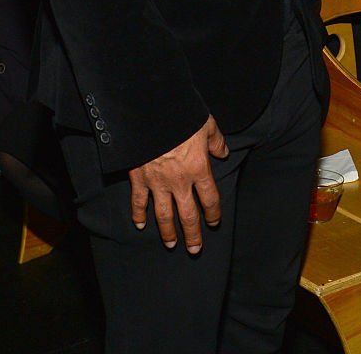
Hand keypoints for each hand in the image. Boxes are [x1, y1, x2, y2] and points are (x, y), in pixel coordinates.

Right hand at [128, 115, 228, 253]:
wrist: (150, 112)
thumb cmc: (181, 117)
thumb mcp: (206, 124)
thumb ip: (216, 141)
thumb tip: (223, 152)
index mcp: (199, 168)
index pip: (210, 198)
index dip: (213, 213)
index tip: (214, 222)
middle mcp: (179, 181)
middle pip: (188, 214)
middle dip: (193, 234)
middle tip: (195, 249)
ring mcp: (157, 182)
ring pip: (164, 214)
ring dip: (168, 231)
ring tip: (171, 243)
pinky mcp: (139, 178)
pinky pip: (138, 201)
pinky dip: (138, 214)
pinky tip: (140, 225)